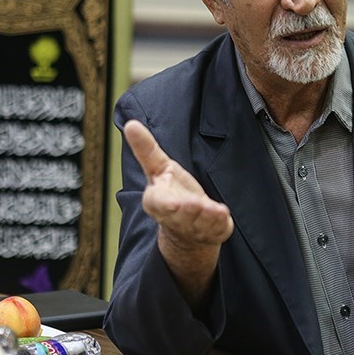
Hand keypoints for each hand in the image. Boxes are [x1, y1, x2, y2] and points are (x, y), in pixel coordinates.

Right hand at [124, 119, 232, 302]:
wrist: (187, 230)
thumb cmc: (171, 193)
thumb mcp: (158, 169)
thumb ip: (146, 149)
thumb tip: (130, 123)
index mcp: (158, 202)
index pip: (158, 203)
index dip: (166, 204)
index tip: (173, 203)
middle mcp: (175, 218)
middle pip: (180, 215)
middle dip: (188, 210)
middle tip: (196, 205)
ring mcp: (194, 227)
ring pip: (199, 222)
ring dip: (206, 215)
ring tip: (211, 210)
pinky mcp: (213, 231)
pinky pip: (217, 227)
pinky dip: (220, 220)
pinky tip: (223, 214)